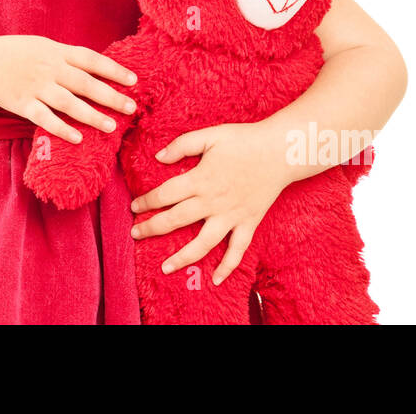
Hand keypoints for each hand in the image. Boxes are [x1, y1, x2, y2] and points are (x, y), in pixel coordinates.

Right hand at [0, 35, 138, 145]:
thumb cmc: (18, 55)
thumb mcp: (43, 46)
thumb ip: (68, 57)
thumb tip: (97, 68)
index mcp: (57, 52)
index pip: (91, 60)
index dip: (113, 70)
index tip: (134, 81)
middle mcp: (49, 69)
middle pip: (84, 83)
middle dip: (110, 95)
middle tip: (131, 108)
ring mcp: (35, 87)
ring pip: (68, 102)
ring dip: (91, 115)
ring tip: (112, 126)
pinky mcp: (22, 104)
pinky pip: (45, 118)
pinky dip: (62, 128)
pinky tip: (78, 137)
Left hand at [129, 120, 291, 285]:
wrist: (280, 151)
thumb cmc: (243, 140)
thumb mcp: (209, 135)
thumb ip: (182, 145)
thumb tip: (158, 157)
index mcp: (200, 179)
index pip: (164, 195)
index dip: (146, 202)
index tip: (134, 207)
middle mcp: (212, 202)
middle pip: (176, 221)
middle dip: (152, 229)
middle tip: (135, 234)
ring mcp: (231, 216)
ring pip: (202, 244)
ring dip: (182, 258)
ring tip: (165, 268)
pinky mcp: (248, 223)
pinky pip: (237, 250)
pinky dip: (227, 267)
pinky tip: (215, 280)